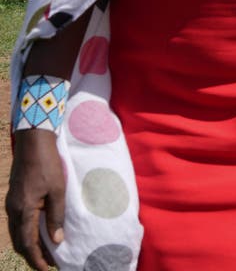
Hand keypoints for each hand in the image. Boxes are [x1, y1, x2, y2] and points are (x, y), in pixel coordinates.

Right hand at [6, 131, 65, 270]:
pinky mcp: (14, 198)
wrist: (33, 143)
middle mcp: (13, 210)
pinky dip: (27, 232)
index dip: (37, 259)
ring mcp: (11, 204)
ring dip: (30, 244)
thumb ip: (56, 216)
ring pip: (17, 233)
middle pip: (19, 242)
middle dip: (33, 255)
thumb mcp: (57, 191)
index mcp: (24, 211)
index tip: (47, 270)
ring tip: (47, 250)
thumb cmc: (48, 165)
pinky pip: (18, 222)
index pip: (27, 244)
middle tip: (49, 263)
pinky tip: (40, 232)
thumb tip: (56, 241)